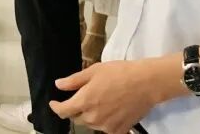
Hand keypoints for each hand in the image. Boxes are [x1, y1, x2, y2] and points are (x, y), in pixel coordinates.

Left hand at [49, 58, 174, 133]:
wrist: (145, 83)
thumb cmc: (119, 73)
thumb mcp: (93, 71)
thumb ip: (73, 80)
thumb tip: (58, 85)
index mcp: (84, 101)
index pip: (63, 111)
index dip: (56, 107)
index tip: (54, 102)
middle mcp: (93, 117)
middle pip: (77, 118)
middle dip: (75, 108)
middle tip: (83, 96)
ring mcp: (106, 127)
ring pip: (91, 123)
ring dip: (90, 115)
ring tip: (100, 101)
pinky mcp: (118, 131)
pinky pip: (105, 128)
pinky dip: (104, 121)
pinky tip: (110, 110)